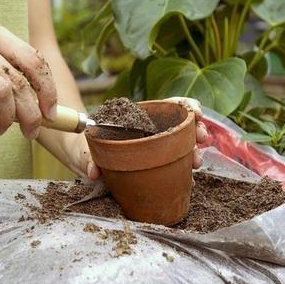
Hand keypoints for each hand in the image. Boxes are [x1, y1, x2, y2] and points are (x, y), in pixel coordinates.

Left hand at [75, 97, 207, 179]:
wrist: (82, 160)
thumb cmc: (83, 147)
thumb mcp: (84, 150)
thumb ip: (87, 159)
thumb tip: (93, 172)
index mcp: (138, 117)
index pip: (168, 105)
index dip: (185, 106)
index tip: (196, 112)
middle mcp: (149, 131)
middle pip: (180, 125)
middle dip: (196, 129)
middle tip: (202, 138)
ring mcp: (153, 148)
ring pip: (180, 145)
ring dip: (193, 151)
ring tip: (196, 162)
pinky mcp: (153, 166)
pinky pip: (173, 164)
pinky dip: (184, 169)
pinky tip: (190, 178)